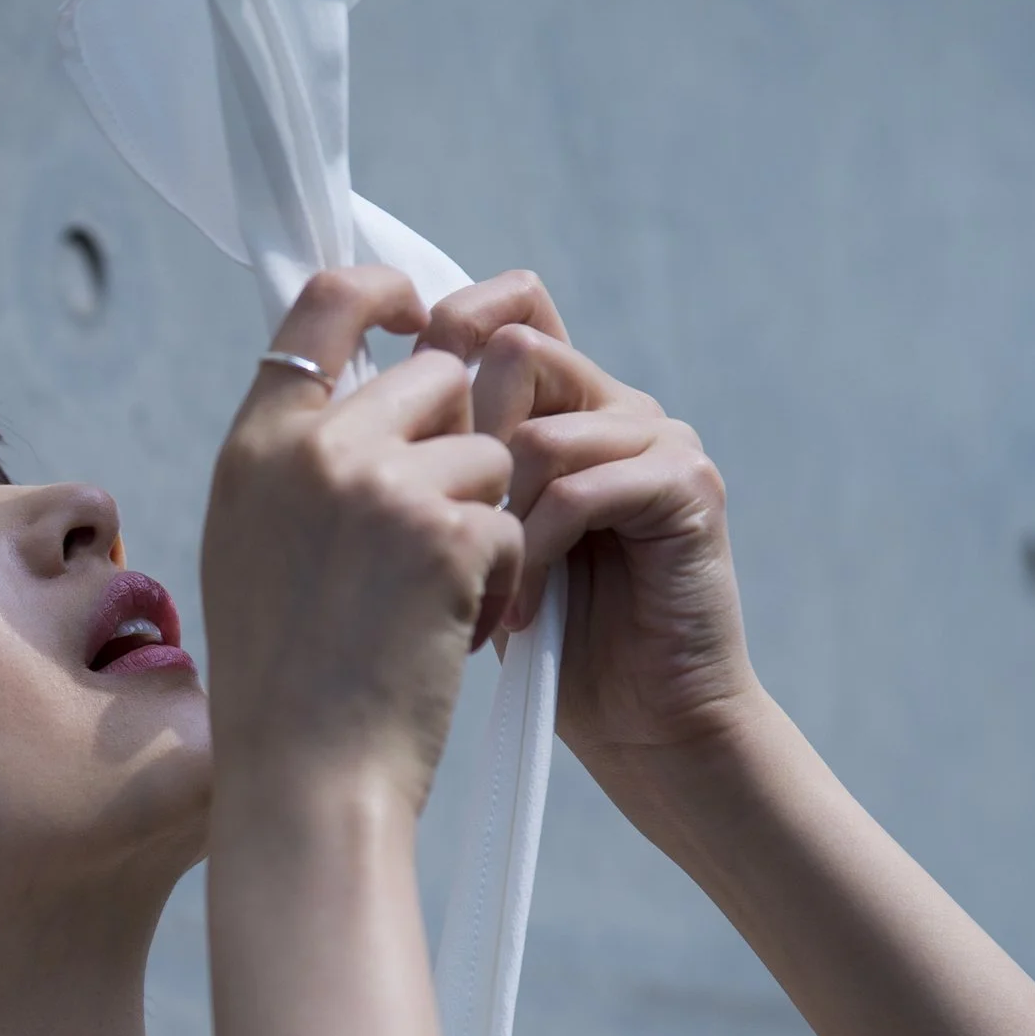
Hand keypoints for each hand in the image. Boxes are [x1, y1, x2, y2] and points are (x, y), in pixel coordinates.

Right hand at [205, 266, 523, 814]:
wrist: (307, 781)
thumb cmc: (286, 688)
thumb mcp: (255, 550)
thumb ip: (299, 469)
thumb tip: (370, 400)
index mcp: (255, 448)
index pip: (324, 301)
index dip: (385, 290)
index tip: (422, 309)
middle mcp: (312, 449)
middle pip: (434, 376)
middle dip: (461, 441)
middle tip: (443, 528)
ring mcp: (380, 486)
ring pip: (487, 451)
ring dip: (484, 521)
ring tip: (435, 604)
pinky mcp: (447, 533)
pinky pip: (511, 519)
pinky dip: (501, 579)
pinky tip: (453, 634)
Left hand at [421, 273, 759, 791]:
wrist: (641, 726)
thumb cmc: (542, 643)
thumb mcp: (466, 544)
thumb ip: (435, 471)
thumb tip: (345, 413)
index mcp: (563, 406)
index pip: (510, 309)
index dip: (450, 325)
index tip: (398, 404)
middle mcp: (615, 406)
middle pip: (517, 352)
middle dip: (463, 445)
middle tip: (449, 532)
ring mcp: (658, 439)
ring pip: (540, 430)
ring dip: (498, 521)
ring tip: (488, 591)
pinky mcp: (689, 484)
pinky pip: (582, 486)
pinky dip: (539, 551)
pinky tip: (526, 611)